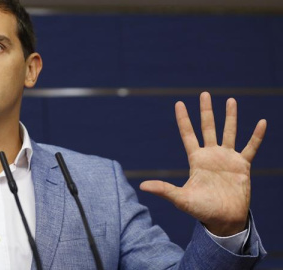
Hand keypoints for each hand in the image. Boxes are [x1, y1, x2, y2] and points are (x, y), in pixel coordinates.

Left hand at [140, 92, 266, 235]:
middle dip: (206, 111)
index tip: (179, 103)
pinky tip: (261, 122)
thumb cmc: (201, 210)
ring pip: (229, 132)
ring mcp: (227, 159)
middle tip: (204, 94)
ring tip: (230, 100)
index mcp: (196, 160)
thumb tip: (142, 185)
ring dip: (230, 117)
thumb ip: (164, 189)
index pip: (188, 134)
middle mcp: (211, 155)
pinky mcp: (242, 166)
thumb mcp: (181, 199)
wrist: (224, 220)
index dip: (184, 120)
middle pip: (208, 128)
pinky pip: (251, 147)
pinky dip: (256, 136)